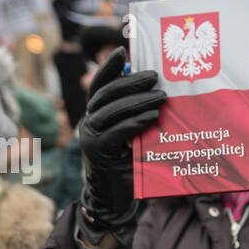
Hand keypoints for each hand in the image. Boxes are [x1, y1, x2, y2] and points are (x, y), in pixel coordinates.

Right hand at [78, 46, 164, 232]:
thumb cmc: (128, 166)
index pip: (99, 85)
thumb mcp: (132, 137)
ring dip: (138, 100)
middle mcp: (87, 122)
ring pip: (112, 111)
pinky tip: (152, 116)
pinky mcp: (97, 152)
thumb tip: (155, 90)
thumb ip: (135, 116)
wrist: (114, 199)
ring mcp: (89, 137)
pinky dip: (135, 122)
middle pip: (106, 94)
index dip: (108, 67)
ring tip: (161, 96)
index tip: (121, 50)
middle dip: (131, 81)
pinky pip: (117, 131)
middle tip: (155, 76)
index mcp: (94, 115)